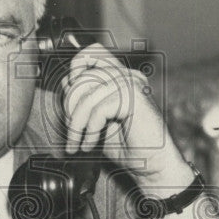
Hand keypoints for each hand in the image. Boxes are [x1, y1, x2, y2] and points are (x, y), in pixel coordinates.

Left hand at [62, 38, 189, 188]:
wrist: (152, 165)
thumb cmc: (129, 146)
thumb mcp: (97, 120)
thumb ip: (85, 99)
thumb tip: (66, 82)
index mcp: (121, 76)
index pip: (93, 52)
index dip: (75, 70)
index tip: (69, 101)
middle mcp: (128, 76)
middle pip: (83, 75)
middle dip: (70, 107)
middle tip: (72, 131)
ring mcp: (132, 84)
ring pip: (87, 95)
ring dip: (77, 125)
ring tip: (80, 143)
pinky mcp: (134, 98)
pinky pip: (98, 109)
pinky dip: (89, 131)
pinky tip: (91, 144)